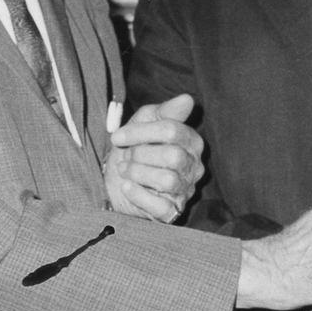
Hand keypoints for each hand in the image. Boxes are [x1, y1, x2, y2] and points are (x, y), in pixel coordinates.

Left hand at [103, 94, 201, 221]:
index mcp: (191, 141)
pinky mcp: (172, 211)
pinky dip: (138, 195)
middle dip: (140, 154)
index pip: (172, 130)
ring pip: (167, 180)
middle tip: (125, 156)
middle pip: (173, 156)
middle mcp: (194, 166)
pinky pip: (160, 206)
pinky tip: (127, 187)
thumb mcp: (145, 123)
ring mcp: (185, 190)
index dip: (141, 132)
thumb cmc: (137, 148)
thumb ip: (164, 111)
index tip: (117, 137)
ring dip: (138, 173)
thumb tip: (187, 99)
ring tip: (125, 170)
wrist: (120, 183)